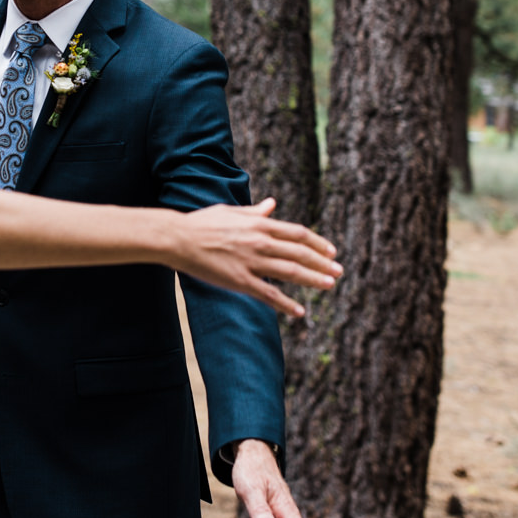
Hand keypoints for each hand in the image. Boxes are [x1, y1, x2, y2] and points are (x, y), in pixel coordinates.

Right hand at [174, 198, 338, 315]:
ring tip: (329, 286)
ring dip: (313, 280)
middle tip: (339, 272)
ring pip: (291, 273)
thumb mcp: (232, 212)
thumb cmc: (203, 223)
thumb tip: (272, 204)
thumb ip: (256, 212)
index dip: (318, 243)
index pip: (297, 233)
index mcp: (259, 224)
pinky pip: (269, 295)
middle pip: (300, 253)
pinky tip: (300, 312)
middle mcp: (260, 242)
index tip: (331, 252)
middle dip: (322, 264)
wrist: (178, 238)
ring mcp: (251, 262)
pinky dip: (286, 304)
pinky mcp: (240, 281)